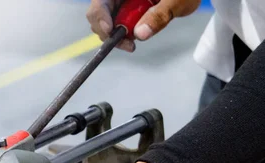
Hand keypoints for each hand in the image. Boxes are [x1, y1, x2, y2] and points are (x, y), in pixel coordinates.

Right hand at [86, 0, 201, 51]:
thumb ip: (160, 15)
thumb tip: (140, 34)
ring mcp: (121, 2)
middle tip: (127, 44)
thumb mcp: (178, 0)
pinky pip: (116, 24)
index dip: (99, 15)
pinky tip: (135, 37)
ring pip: (106, 20)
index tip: (110, 30)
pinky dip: (122, 34)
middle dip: (107, 31)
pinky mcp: (126, 10)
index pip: (100, 1)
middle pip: (98, 12)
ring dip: (116, 34)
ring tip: (132, 43)